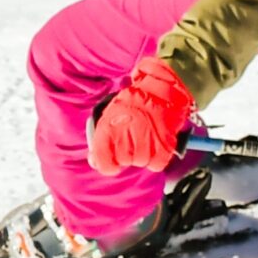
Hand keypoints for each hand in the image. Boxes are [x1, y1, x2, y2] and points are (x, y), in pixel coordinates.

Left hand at [88, 57, 196, 173]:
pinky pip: (156, 164)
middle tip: (132, 140)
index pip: (103, 161)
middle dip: (127, 155)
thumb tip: (94, 161)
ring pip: (141, 162)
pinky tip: (155, 145)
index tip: (111, 163)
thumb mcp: (109, 115)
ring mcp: (145, 140)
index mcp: (108, 128)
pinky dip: (156, 158)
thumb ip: (101, 140)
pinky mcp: (163, 144)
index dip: (107, 165)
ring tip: (145, 138)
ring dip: (143, 155)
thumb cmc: (133, 103)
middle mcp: (126, 135)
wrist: (160, 91)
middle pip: (124, 161)